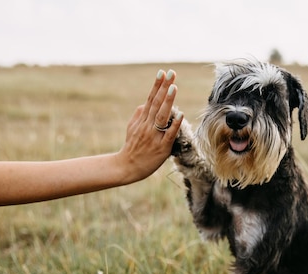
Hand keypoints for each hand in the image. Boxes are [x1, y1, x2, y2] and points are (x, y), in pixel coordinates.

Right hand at [114, 69, 183, 183]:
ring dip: (168, 101)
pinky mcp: (161, 148)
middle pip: (156, 103)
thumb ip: (139, 115)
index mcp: (142, 120)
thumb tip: (145, 103)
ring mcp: (154, 136)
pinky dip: (174, 125)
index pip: (151, 99)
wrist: (127, 167)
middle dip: (164, 87)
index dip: (157, 85)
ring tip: (174, 87)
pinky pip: (169, 135)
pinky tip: (180, 115)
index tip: (163, 72)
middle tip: (171, 73)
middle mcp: (147, 125)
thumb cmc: (132, 147)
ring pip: (162, 116)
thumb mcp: (131, 128)